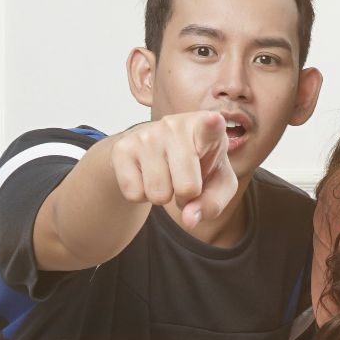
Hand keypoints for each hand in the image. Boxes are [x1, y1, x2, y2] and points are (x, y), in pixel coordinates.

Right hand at [107, 111, 238, 227]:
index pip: (211, 128)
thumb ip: (213, 203)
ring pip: (158, 194)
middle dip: (187, 196)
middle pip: (187, 187)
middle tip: (185, 180)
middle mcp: (175, 126)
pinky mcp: (122, 148)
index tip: (214, 120)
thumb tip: (188, 219)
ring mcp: (147, 135)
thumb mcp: (217, 183)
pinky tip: (146, 175)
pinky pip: (134, 194)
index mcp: (206, 129)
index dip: (212, 126)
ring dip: (163, 196)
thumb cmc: (196, 164)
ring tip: (165, 175)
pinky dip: (141, 195)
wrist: (152, 149)